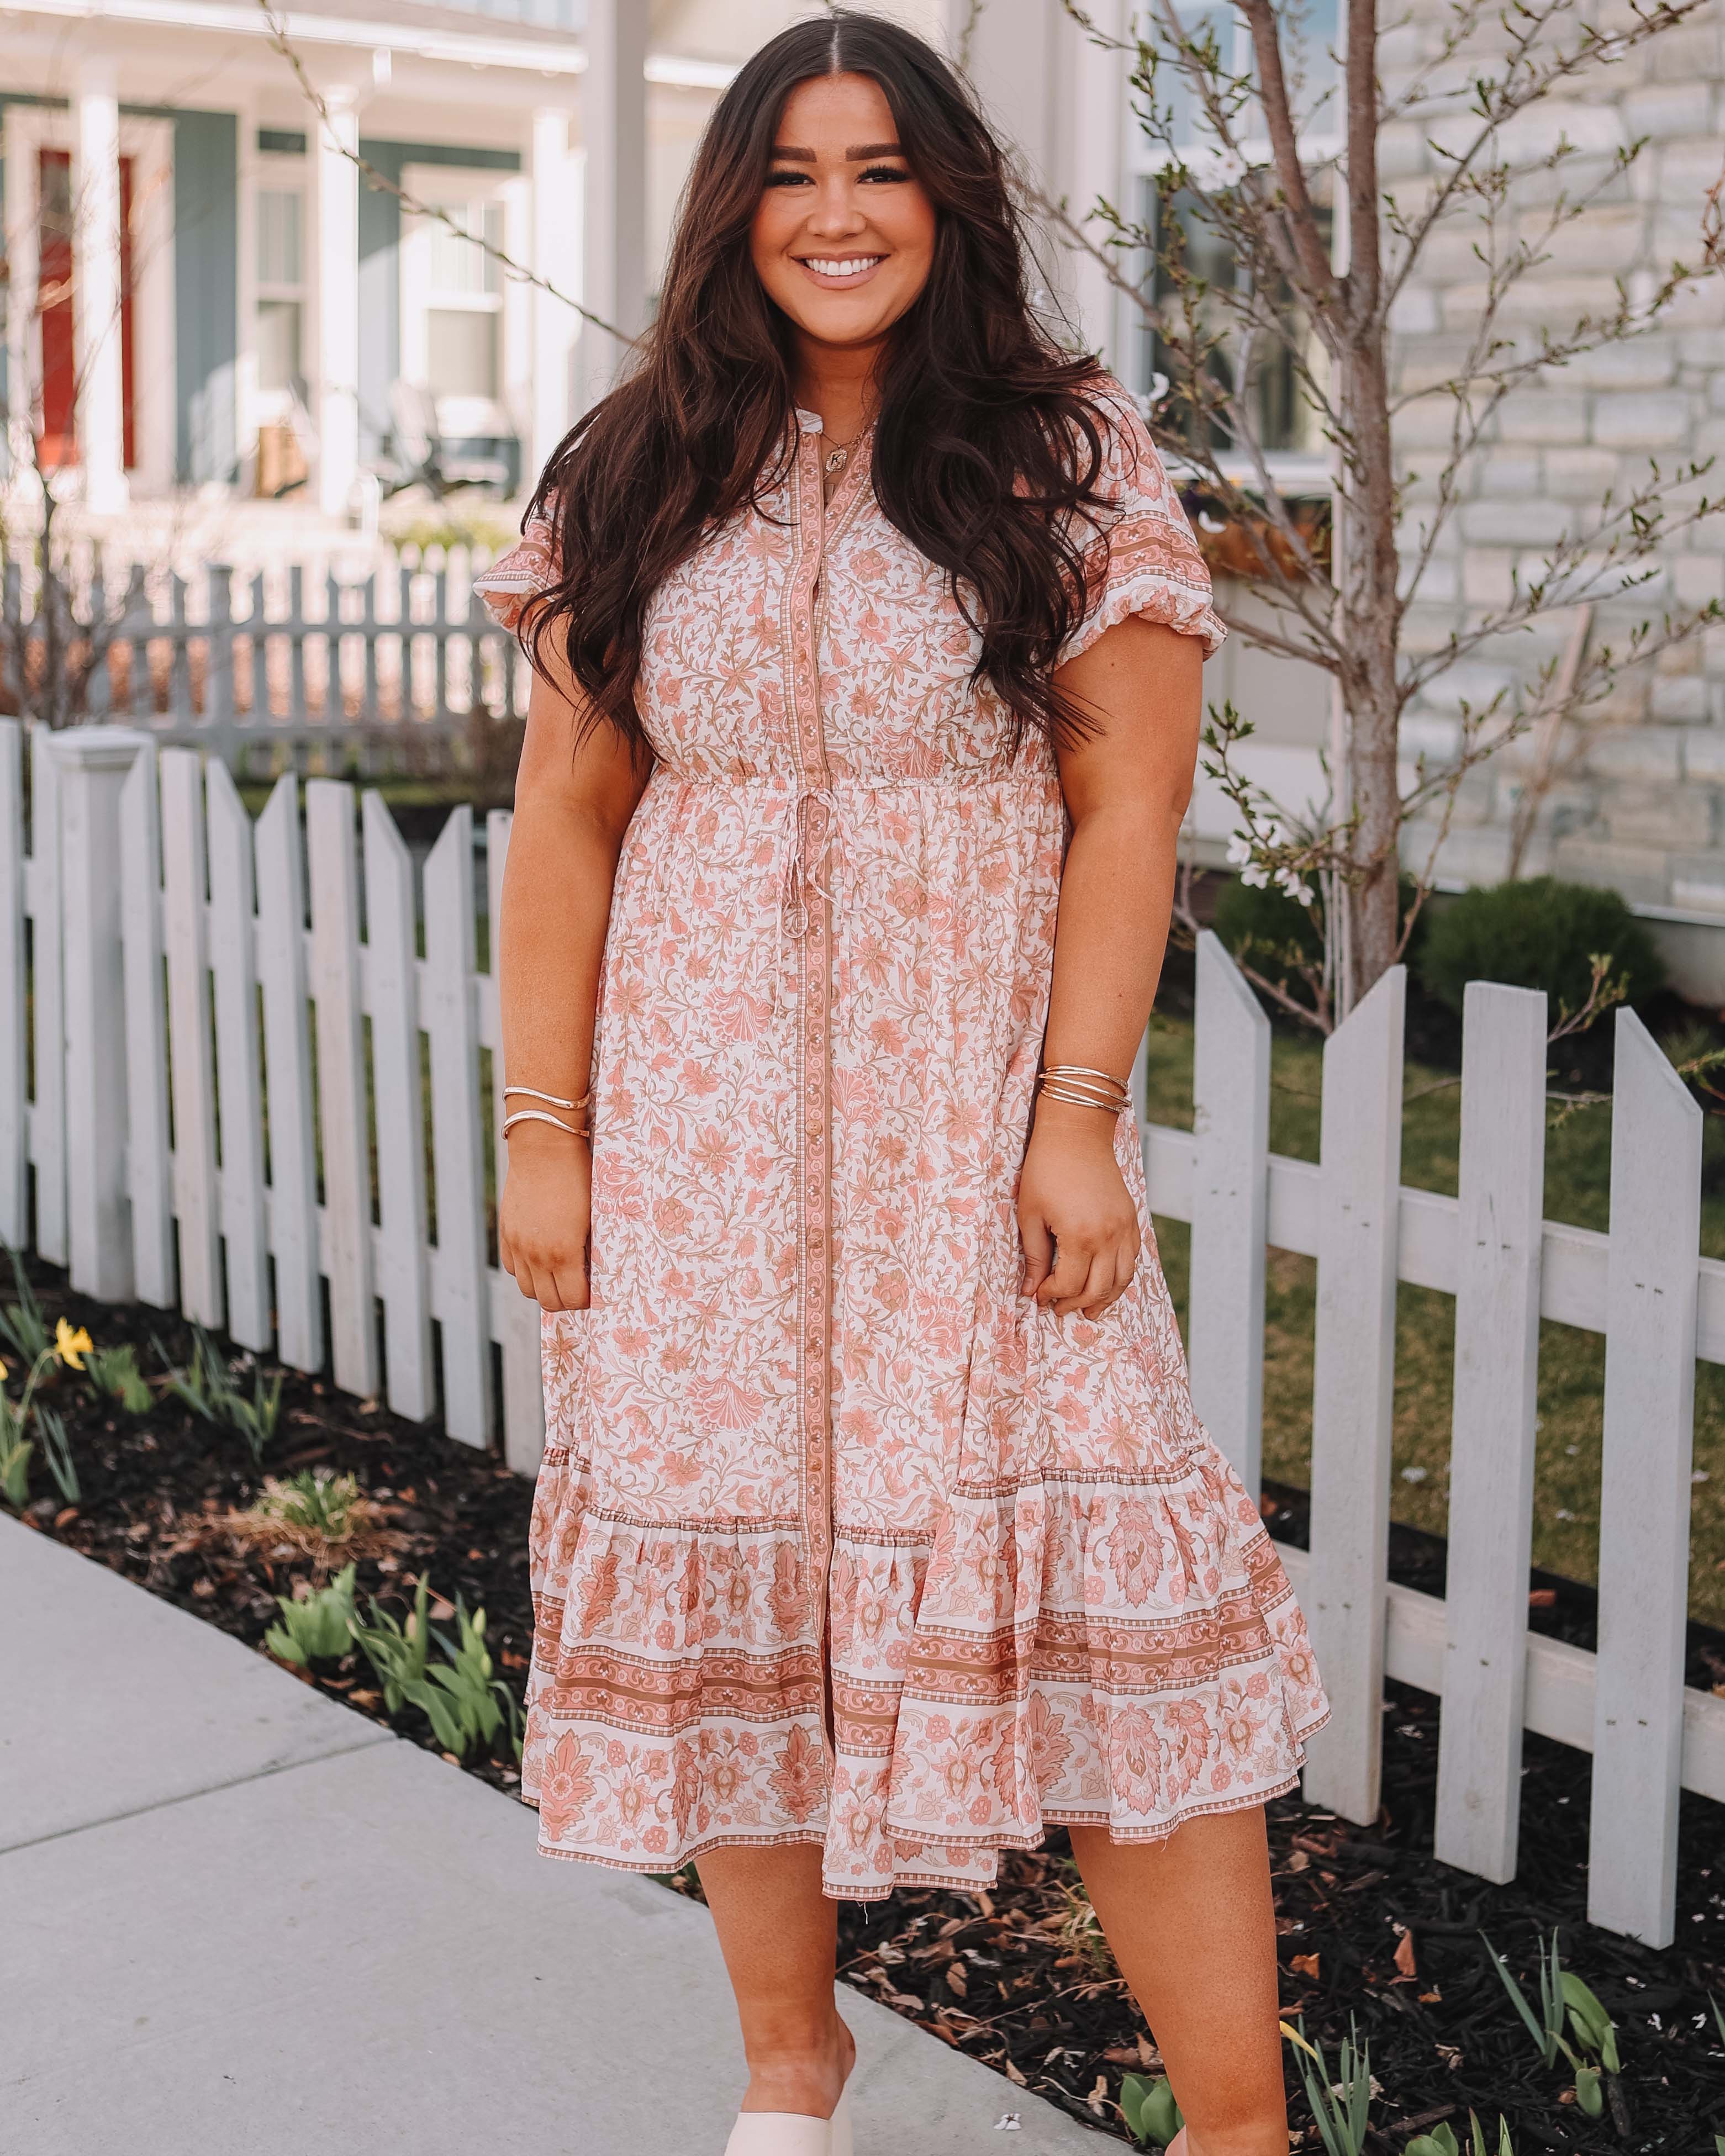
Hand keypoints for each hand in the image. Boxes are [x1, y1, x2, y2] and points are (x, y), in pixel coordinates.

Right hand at [499, 1124, 591, 1312]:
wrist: (544, 1148)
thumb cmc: (579, 1177)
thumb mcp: (594, 1216)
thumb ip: (591, 1249)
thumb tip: (594, 1272)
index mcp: (564, 1252)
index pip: (573, 1300)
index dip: (587, 1301)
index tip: (595, 1292)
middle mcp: (537, 1255)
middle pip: (548, 1301)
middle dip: (566, 1300)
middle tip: (579, 1287)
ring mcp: (518, 1245)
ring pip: (528, 1289)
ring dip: (544, 1287)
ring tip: (560, 1274)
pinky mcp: (506, 1233)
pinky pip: (512, 1268)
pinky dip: (526, 1270)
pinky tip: (541, 1258)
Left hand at [1018, 1096, 1139, 1318]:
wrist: (1077, 1134)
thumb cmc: (1046, 1170)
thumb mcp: (1030, 1214)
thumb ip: (1034, 1256)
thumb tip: (1031, 1290)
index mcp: (1080, 1236)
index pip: (1070, 1284)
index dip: (1052, 1295)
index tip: (1038, 1295)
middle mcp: (1108, 1236)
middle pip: (1097, 1289)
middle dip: (1076, 1304)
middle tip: (1058, 1309)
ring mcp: (1124, 1228)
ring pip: (1122, 1279)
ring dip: (1104, 1299)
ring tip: (1088, 1311)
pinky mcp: (1131, 1219)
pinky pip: (1132, 1259)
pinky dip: (1121, 1277)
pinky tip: (1106, 1283)